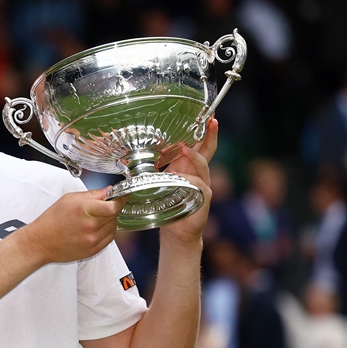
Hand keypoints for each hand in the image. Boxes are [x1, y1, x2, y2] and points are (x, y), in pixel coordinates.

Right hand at [16, 188, 122, 264]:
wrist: (40, 242)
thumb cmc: (52, 220)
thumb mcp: (69, 199)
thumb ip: (92, 194)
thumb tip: (109, 191)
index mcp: (84, 209)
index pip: (114, 205)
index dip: (121, 200)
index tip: (123, 196)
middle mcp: (90, 225)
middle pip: (115, 215)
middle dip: (112, 208)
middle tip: (102, 206)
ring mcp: (92, 239)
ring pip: (114, 226)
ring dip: (109, 220)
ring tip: (94, 218)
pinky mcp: (93, 250)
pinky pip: (109, 238)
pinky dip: (106, 231)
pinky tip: (95, 228)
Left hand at [160, 117, 217, 243]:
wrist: (176, 231)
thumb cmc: (167, 205)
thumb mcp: (159, 182)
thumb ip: (154, 169)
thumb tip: (134, 156)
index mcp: (187, 166)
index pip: (197, 145)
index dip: (201, 132)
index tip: (203, 117)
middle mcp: (198, 172)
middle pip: (208, 149)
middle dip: (210, 135)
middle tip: (212, 120)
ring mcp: (203, 183)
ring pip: (203, 165)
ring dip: (195, 156)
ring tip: (186, 148)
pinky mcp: (203, 196)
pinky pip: (198, 183)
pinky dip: (189, 178)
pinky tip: (180, 176)